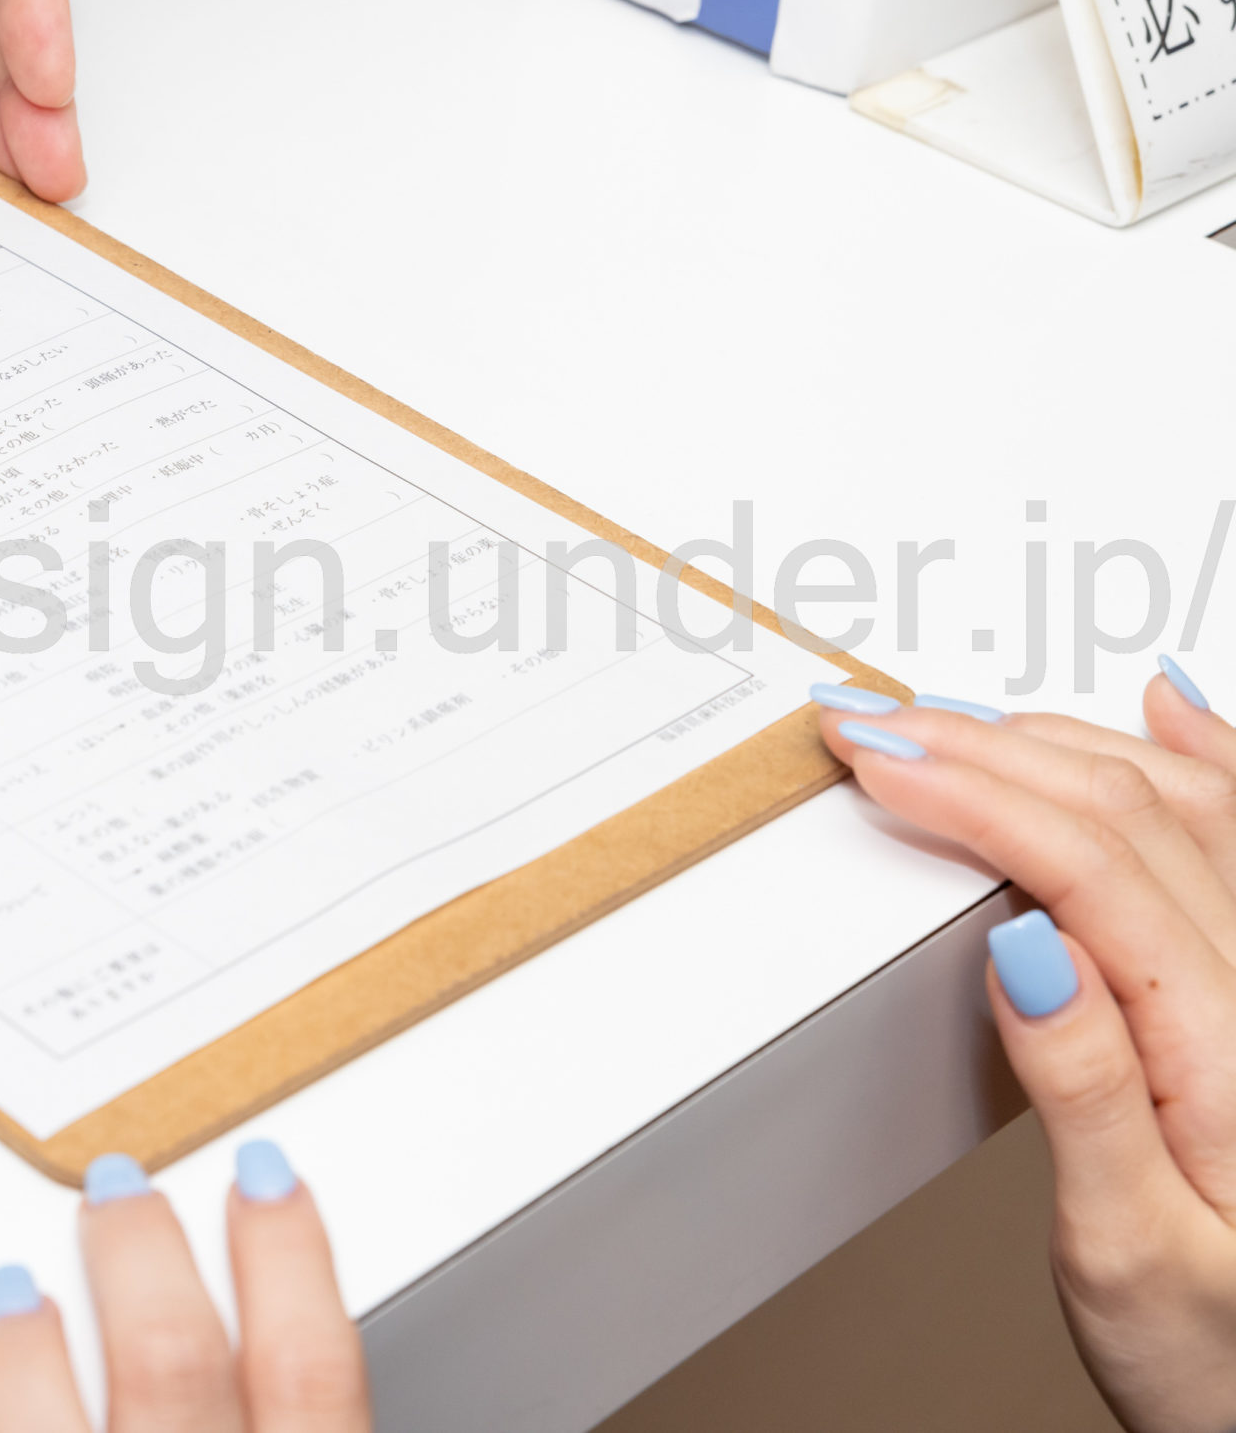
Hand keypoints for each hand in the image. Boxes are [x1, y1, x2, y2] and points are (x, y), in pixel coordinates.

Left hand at [0, 1141, 365, 1432]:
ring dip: (23, 1350)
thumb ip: (306, 1429)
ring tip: (6, 1287)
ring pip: (49, 1428)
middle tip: (116, 1188)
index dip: (291, 1260)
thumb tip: (303, 1378)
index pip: (310, 1370)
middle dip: (140, 1260)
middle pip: (172, 1365)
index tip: (264, 1179)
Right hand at [818, 662, 1235, 1432]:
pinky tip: (1168, 710)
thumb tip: (1022, 945)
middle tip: (872, 725)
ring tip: (953, 719)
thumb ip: (1086, 1088)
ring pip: (1184, 804)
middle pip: (1132, 812)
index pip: (1091, 867)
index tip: (873, 758)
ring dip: (1058, 742)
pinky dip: (1204, 754)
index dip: (973, 792)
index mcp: (1226, 1053)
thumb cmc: (1222, 1362)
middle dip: (986, 747)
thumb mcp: (1130, 1253)